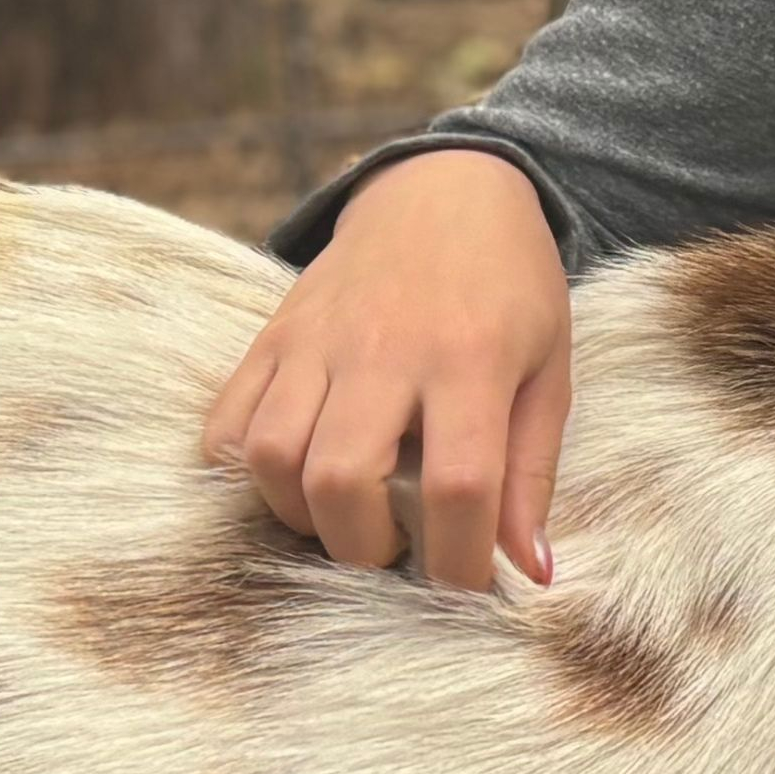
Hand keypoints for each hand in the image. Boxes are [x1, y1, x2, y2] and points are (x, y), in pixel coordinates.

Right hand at [201, 147, 570, 588]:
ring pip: (270, 456)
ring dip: (302, 515)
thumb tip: (531, 572)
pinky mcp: (273, 334)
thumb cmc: (511, 287)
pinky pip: (226, 421)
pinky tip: (293, 478)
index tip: (462, 585)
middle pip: (341, 479)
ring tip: (345, 515)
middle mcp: (383, 348)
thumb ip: (532, 472)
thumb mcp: (548, 370)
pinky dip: (244, 472)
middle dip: (362, 548)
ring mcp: (317, 339)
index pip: (456, 486)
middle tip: (393, 550)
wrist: (445, 188)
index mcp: (469, 358)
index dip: (456, 560)